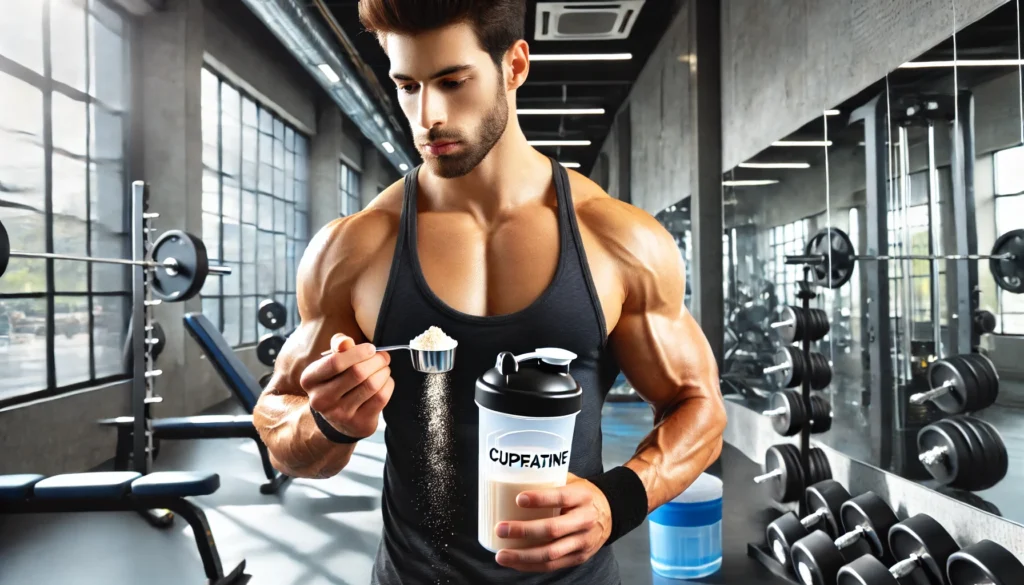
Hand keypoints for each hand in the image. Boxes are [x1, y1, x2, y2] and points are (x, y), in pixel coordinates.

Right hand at [300, 334, 393, 438]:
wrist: (339, 418)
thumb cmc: (337, 379)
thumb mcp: (332, 360)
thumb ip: (338, 345)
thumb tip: (346, 342)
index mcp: (309, 379)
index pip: (335, 362)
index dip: (358, 352)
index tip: (371, 348)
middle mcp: (321, 399)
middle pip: (357, 373)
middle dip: (376, 361)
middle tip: (383, 357)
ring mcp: (339, 414)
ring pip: (371, 385)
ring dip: (384, 372)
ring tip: (384, 368)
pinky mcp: (358, 424)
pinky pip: (381, 398)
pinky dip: (388, 385)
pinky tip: (385, 382)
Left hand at [494, 473, 612, 571]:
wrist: (610, 513)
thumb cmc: (581, 495)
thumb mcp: (572, 481)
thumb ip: (549, 480)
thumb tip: (514, 477)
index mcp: (582, 497)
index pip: (561, 497)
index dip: (540, 499)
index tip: (518, 499)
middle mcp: (584, 520)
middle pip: (552, 529)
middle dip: (523, 531)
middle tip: (500, 529)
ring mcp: (583, 542)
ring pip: (551, 553)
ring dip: (523, 556)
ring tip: (501, 555)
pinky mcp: (579, 558)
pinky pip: (552, 565)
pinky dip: (531, 565)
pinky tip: (515, 563)